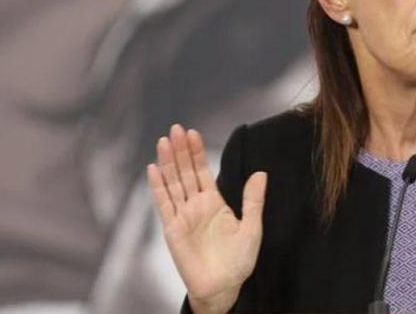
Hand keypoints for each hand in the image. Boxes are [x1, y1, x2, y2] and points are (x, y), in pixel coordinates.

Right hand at [147, 124, 267, 312]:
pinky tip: (153, 168)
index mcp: (215, 203)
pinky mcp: (172, 229)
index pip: (203, 171)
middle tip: (175, 128)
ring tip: (164, 141)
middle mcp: (196, 206)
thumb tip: (261, 173)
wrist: (223, 287)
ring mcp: (183, 216)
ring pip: (173, 183)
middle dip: (181, 151)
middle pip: (185, 172)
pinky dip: (158, 187)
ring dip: (168, 162)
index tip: (193, 133)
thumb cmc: (238, 261)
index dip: (197, 152)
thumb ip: (253, 200)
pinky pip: (164, 204)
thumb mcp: (252, 227)